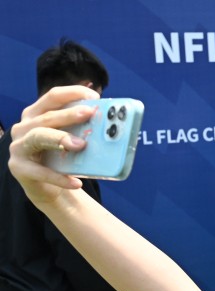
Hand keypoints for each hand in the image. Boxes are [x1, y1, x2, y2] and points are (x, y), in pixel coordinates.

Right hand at [8, 86, 100, 204]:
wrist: (48, 188)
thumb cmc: (61, 159)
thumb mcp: (71, 142)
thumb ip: (83, 131)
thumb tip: (111, 126)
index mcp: (37, 114)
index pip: (53, 97)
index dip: (72, 93)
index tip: (94, 97)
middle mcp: (24, 127)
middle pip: (47, 116)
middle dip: (68, 114)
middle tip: (89, 113)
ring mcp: (19, 146)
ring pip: (38, 136)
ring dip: (60, 138)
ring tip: (81, 145)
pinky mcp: (19, 167)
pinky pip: (40, 172)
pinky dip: (59, 178)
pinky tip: (76, 183)